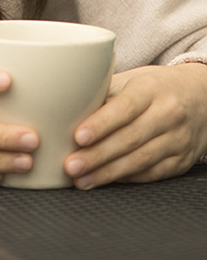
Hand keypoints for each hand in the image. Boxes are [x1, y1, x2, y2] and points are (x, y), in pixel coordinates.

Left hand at [64, 63, 206, 189]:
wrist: (201, 98)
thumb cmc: (156, 87)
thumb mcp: (132, 79)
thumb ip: (104, 91)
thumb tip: (66, 105)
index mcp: (151, 88)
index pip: (125, 107)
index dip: (101, 124)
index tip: (78, 136)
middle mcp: (168, 113)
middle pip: (130, 138)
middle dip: (98, 155)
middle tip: (71, 165)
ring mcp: (177, 139)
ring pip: (140, 160)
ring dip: (108, 173)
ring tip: (81, 179)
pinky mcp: (181, 161)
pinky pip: (151, 173)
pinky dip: (125, 179)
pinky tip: (105, 180)